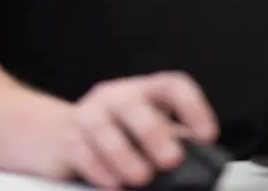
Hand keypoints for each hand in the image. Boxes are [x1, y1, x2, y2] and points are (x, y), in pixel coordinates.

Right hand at [47, 71, 218, 188]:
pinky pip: (80, 150)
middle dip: (153, 133)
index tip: (206, 136)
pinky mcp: (67, 138)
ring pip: (102, 127)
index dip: (193, 107)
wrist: (61, 135)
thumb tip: (200, 171)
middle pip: (132, 104)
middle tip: (171, 160)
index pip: (172, 86)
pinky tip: (112, 183)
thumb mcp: (148, 133)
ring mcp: (88, 114)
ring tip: (140, 178)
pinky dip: (98, 168)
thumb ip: (171, 143)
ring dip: (124, 155)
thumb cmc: (119, 136)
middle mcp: (116, 97)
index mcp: (145, 92)